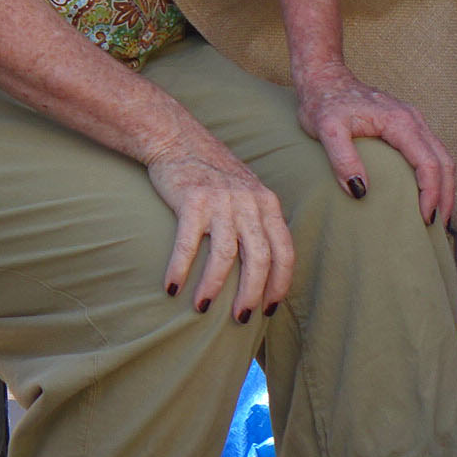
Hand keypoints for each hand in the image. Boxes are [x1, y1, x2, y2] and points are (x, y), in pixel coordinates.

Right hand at [143, 136, 294, 321]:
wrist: (177, 139)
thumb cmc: (211, 174)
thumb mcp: (247, 193)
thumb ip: (258, 223)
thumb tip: (264, 271)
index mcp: (267, 203)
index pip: (285, 251)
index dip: (280, 284)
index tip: (269, 309)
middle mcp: (249, 201)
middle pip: (260, 258)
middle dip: (252, 293)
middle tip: (241, 318)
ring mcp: (221, 200)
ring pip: (226, 255)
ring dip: (214, 287)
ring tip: (202, 308)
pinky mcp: (192, 200)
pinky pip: (189, 243)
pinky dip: (180, 269)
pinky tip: (172, 288)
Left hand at [296, 69, 454, 229]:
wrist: (322, 76)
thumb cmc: (322, 101)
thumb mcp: (326, 130)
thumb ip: (342, 158)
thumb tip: (360, 191)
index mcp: (399, 122)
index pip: (428, 163)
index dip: (431, 193)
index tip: (424, 219)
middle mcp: (413, 119)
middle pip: (444, 161)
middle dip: (446, 196)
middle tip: (438, 227)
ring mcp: (412, 120)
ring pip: (442, 156)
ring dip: (444, 187)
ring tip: (436, 216)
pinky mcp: (406, 125)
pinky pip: (431, 152)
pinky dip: (435, 176)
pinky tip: (426, 193)